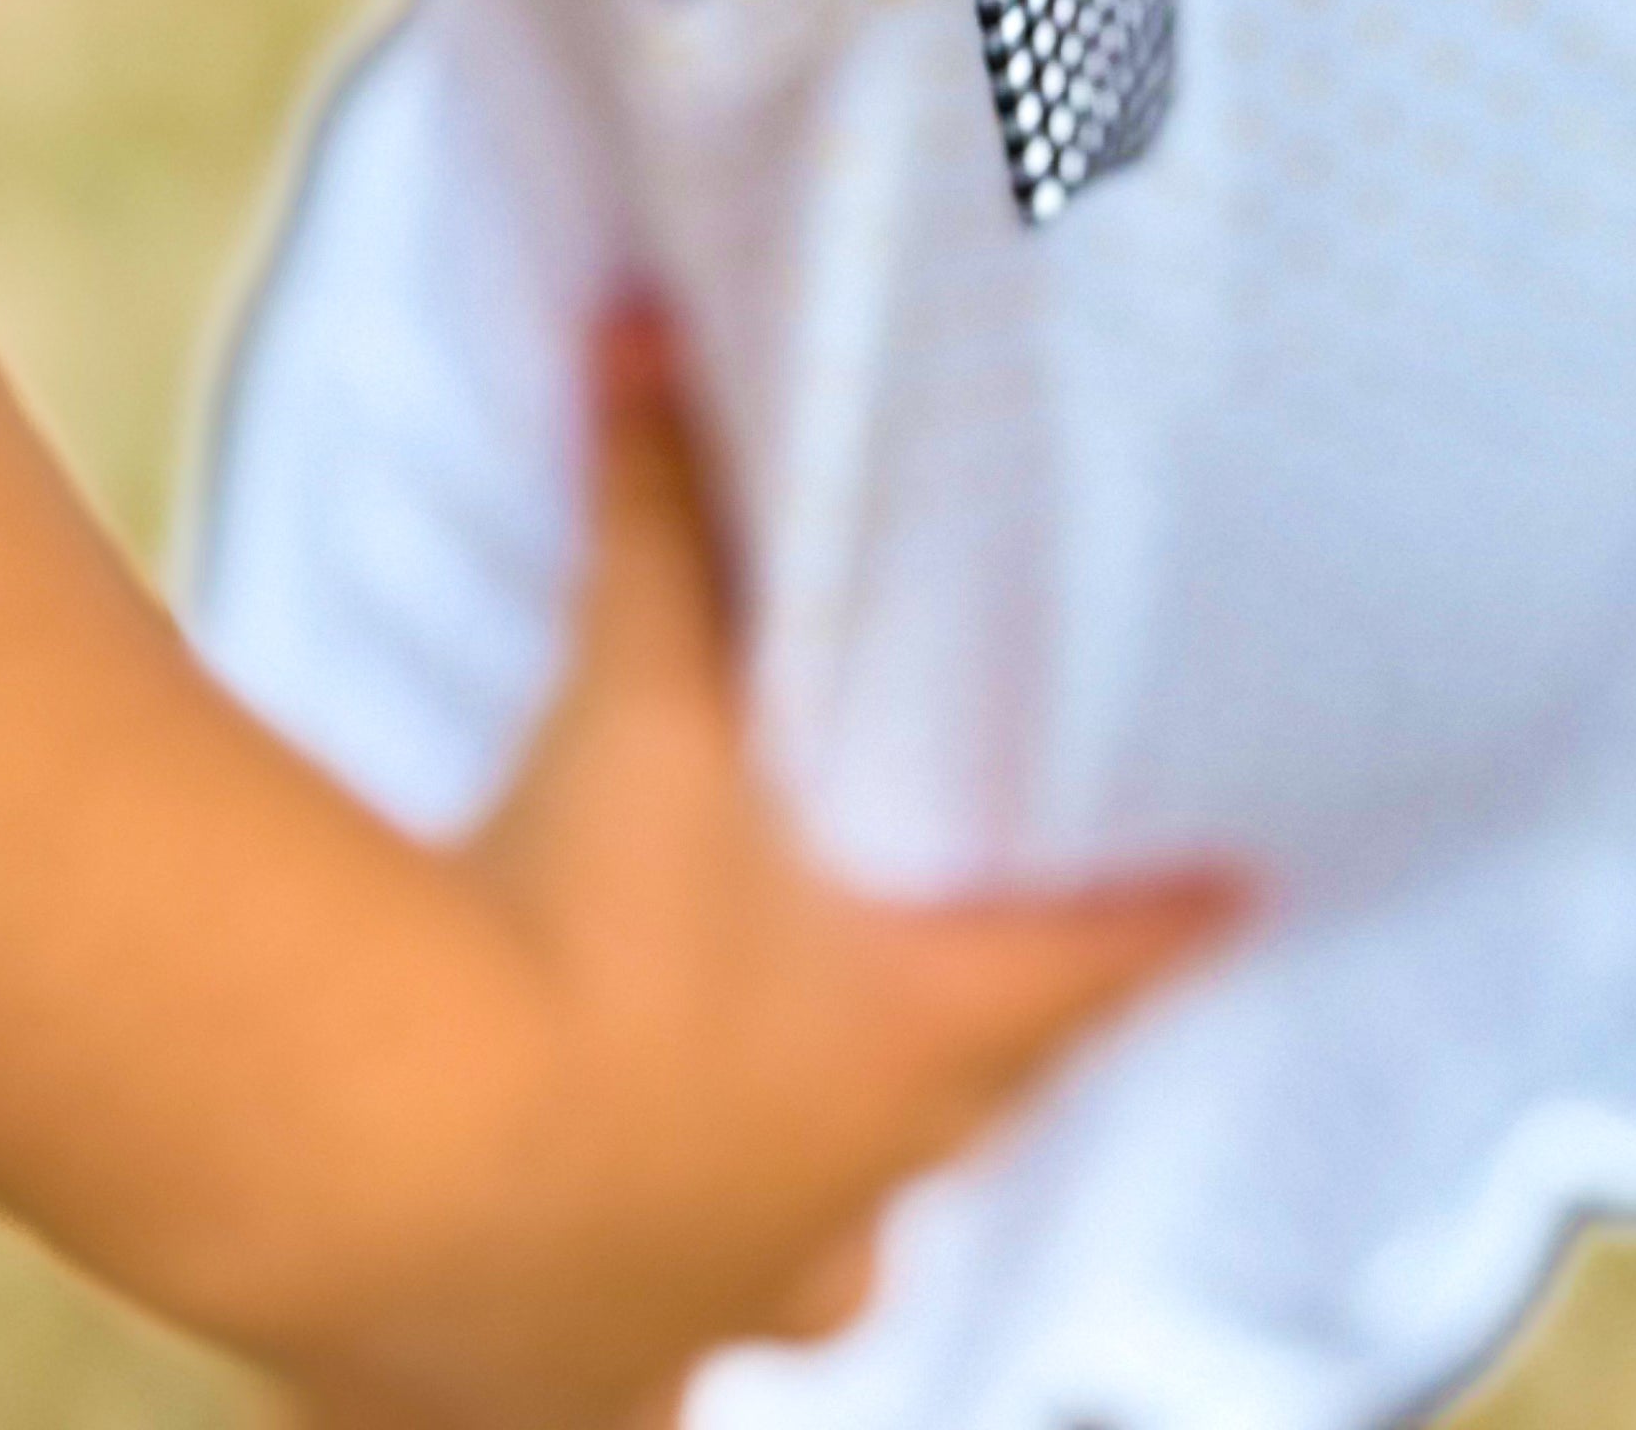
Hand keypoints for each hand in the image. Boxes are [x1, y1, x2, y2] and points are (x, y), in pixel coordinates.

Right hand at [274, 308, 1241, 1429]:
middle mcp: (837, 1199)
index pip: (1091, 961)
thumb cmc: (564, 917)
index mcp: (902, 1038)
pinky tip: (561, 1348)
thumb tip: (645, 313)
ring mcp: (706, 1318)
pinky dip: (601, 1363)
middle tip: (948, 1031)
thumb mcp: (636, 695)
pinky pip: (615, 1397)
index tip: (1241, 894)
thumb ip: (660, 504)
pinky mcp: (573, 1399)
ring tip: (759, 1200)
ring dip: (791, 1236)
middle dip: (955, 1081)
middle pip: (948, 1131)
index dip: (1163, 921)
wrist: (394, 1154)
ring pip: (804, 1288)